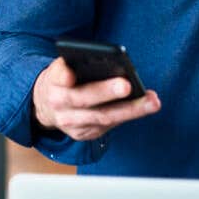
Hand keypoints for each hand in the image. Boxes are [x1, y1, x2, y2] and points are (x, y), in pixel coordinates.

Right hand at [32, 57, 160, 141]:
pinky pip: (108, 125)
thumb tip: (97, 63)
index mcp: (53, 82)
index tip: (70, 74)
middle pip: (84, 99)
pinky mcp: (84, 134)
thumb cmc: (63, 81)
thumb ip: (71, 65)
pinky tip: (144, 107)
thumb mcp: (60, 68)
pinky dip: (127, 115)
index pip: (57, 77)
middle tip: (127, 85)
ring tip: (152, 101)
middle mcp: (60, 105)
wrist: (46, 107)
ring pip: (103, 117)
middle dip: (107, 93)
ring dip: (130, 110)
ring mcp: (72, 123)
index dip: (64, 76)